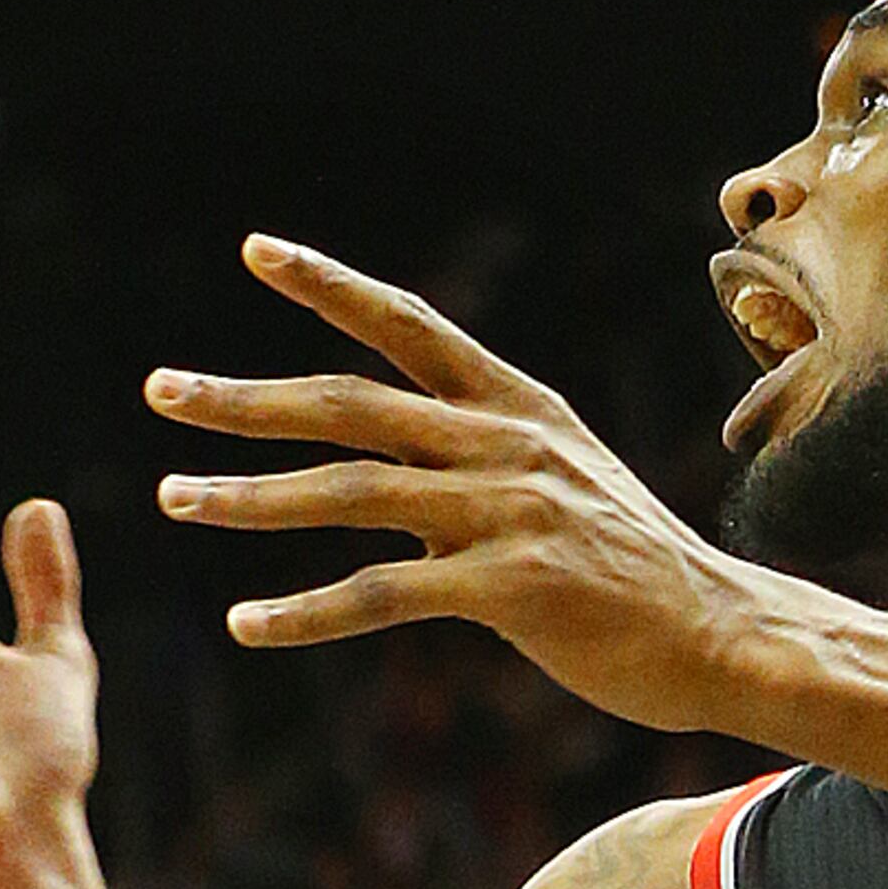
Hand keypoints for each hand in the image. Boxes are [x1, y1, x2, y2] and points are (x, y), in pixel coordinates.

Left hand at [151, 237, 760, 731]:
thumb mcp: (570, 487)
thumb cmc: (642, 575)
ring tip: (173, 499)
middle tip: (161, 392)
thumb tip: (419, 464)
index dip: (330, 286)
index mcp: (517, 409)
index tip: (258, 253)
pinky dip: (304, 613)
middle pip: (348, 406)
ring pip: (347, 494)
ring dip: (248, 498)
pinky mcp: (506, 591)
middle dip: (245, 398)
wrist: (726, 635)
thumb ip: (490, 465)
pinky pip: (380, 596)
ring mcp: (505, 515)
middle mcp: (504, 446)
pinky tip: (245, 623)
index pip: (408, 328)